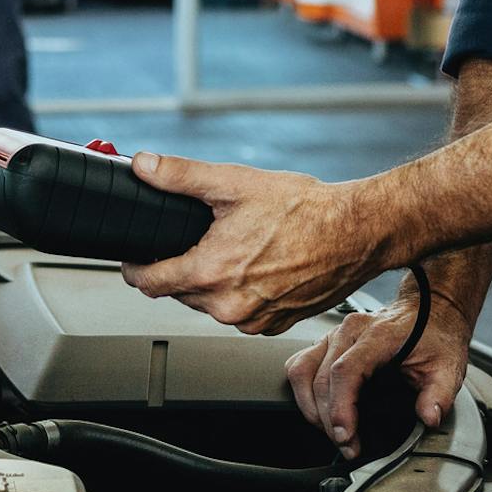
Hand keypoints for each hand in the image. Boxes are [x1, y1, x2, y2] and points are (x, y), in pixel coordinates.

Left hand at [119, 153, 390, 336]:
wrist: (356, 233)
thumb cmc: (306, 211)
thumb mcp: (235, 183)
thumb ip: (180, 175)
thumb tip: (144, 166)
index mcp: (212, 272)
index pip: (149, 283)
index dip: (135, 268)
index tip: (135, 260)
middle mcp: (229, 306)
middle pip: (180, 293)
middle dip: (182, 267)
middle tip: (201, 240)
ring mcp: (253, 320)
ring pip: (210, 305)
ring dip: (213, 282)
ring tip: (239, 250)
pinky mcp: (274, 325)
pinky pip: (241, 313)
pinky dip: (241, 294)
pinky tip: (260, 267)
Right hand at [286, 276, 472, 457]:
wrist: (429, 310)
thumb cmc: (435, 337)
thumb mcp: (449, 367)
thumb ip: (440, 394)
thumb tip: (429, 417)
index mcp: (378, 335)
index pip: (345, 371)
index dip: (340, 407)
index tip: (345, 435)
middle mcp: (350, 330)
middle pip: (321, 378)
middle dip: (328, 420)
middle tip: (347, 445)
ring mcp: (334, 334)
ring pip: (302, 372)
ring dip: (311, 408)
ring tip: (333, 431)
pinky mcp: (326, 342)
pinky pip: (299, 366)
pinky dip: (304, 394)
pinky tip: (321, 411)